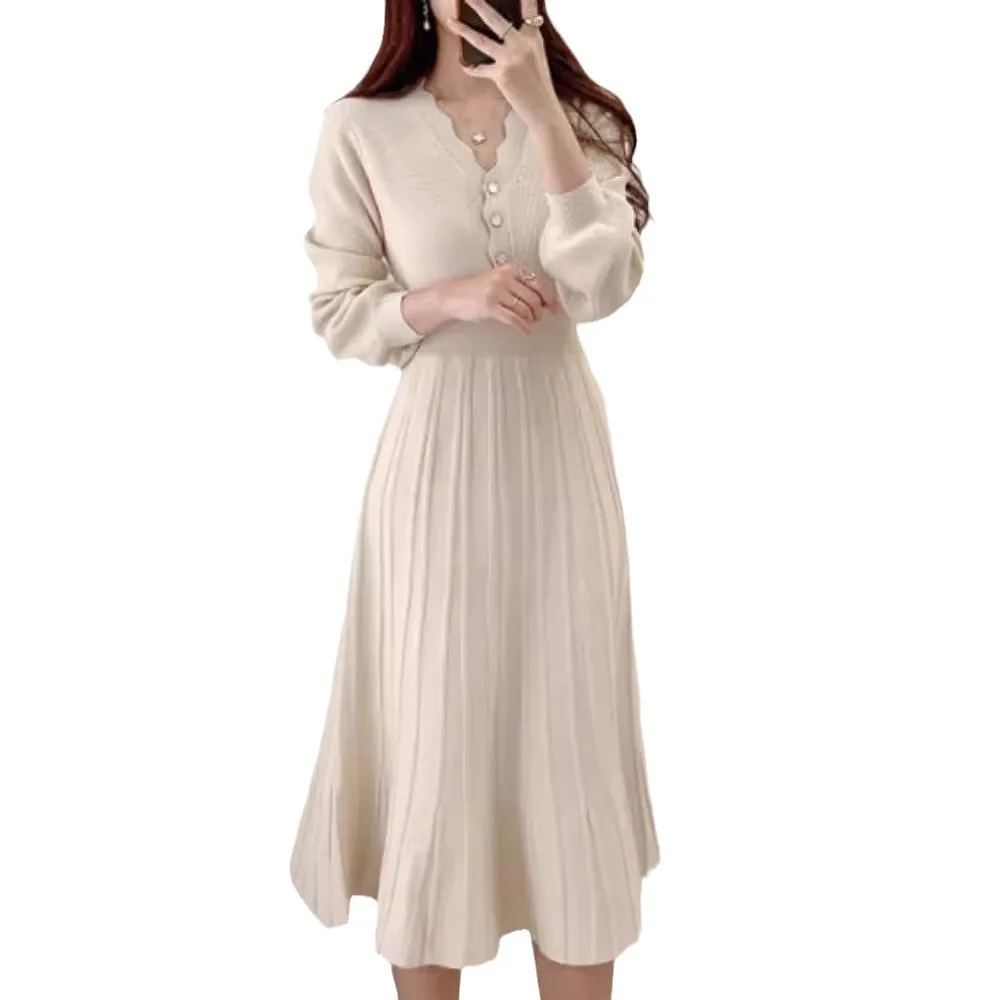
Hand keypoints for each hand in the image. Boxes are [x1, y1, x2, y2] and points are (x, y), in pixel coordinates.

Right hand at [440, 261, 560, 334]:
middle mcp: (505, 277)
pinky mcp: (490, 306)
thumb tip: (545, 302)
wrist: (453, 296)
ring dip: (531, 319)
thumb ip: (520, 286)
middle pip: (534, 297)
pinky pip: (514, 318)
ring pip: (525, 308)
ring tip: (529, 322)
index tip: (554, 308)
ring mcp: (497, 291)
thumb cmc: (478, 290)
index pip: (538, 283)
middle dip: (540, 310)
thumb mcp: (500, 280)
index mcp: (510, 268)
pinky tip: (526, 330)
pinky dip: (523, 326)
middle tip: (538, 317)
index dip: (549, 297)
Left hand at [444, 0, 562, 130]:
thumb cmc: (539, 84)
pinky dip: (471, 68)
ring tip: (450, 20)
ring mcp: (510, 58)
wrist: (543, 108)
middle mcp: (522, 43)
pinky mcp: (501, 74)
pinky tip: (464, 65)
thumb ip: (523, 41)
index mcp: (533, 37)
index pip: (529, 10)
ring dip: (463, 30)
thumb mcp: (536, 56)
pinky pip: (480, 68)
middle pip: (495, 19)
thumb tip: (504, 34)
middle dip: (478, 5)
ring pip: (481, 39)